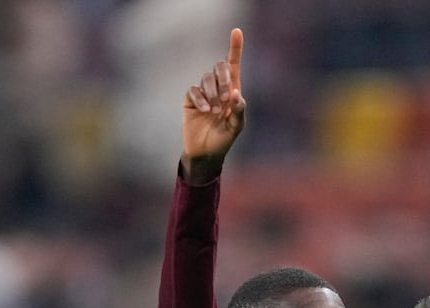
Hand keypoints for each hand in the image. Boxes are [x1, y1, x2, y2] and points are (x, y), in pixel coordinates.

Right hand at [181, 28, 244, 181]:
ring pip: (206, 78)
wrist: (205, 153)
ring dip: (213, 92)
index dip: (235, 48)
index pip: (233, 65)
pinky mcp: (190, 99)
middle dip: (223, 78)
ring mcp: (203, 92)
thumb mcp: (236, 127)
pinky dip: (201, 99)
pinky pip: (194, 89)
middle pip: (219, 66)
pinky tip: (205, 111)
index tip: (237, 31)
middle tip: (227, 96)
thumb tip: (236, 93)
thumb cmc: (223, 140)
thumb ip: (239, 111)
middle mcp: (217, 88)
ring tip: (216, 111)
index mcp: (232, 91)